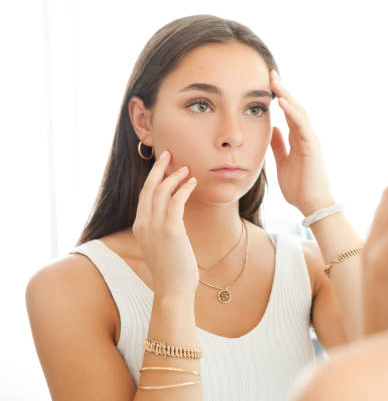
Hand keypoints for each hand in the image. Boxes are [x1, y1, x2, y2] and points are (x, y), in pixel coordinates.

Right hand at [132, 150, 198, 297]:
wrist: (172, 290)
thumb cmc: (172, 271)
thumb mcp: (161, 247)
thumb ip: (162, 231)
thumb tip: (174, 221)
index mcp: (139, 227)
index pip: (144, 196)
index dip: (153, 179)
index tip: (162, 167)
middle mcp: (143, 224)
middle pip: (149, 188)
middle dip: (159, 168)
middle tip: (169, 154)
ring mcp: (155, 226)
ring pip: (162, 191)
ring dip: (174, 176)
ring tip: (187, 168)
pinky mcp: (170, 229)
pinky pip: (176, 200)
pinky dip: (184, 188)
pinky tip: (192, 182)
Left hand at [269, 70, 334, 215]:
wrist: (311, 205)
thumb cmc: (299, 187)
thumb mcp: (283, 162)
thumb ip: (279, 145)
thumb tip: (273, 129)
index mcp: (299, 139)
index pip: (289, 113)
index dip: (279, 97)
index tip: (267, 83)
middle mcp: (306, 136)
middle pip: (294, 107)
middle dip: (282, 90)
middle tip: (270, 73)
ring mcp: (311, 140)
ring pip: (299, 112)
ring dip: (287, 96)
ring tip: (274, 81)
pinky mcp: (312, 147)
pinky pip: (302, 126)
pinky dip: (292, 113)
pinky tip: (282, 102)